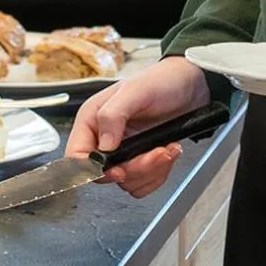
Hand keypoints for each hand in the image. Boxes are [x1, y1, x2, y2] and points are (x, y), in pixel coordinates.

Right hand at [65, 55, 210, 197]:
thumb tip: (102, 147)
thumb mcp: (135, 91)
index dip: (94, 170)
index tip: (118, 171)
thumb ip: (113, 115)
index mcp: (92, 120)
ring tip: (167, 149)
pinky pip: (142, 184)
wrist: (188, 86)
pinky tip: (169, 152)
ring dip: (151, 171)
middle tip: (156, 152)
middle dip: (135, 168)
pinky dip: (159, 174)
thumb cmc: (161, 81)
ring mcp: (122, 151)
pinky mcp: (140, 160)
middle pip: (106, 174)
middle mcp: (103, 138)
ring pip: (127, 182)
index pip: (77, 157)